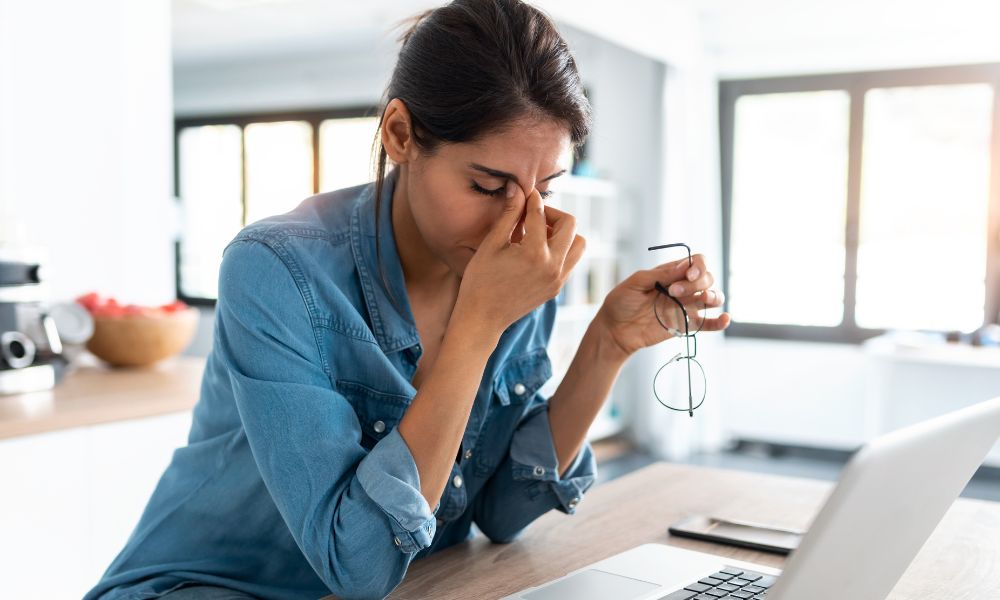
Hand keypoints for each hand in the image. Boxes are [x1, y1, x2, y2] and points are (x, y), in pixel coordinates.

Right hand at [456, 181, 585, 334]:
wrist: (482, 319)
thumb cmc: (480, 281)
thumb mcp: (491, 244)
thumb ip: (509, 215)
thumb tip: (517, 188)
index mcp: (534, 253)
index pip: (540, 214)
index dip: (531, 199)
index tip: (525, 193)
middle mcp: (553, 266)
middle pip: (570, 225)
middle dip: (552, 214)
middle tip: (532, 216)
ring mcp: (558, 279)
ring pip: (578, 244)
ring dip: (563, 233)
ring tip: (539, 234)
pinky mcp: (557, 288)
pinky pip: (571, 261)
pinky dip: (561, 249)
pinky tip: (538, 250)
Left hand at [594, 254, 729, 357]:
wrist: (614, 330)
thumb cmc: (621, 302)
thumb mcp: (636, 283)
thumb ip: (660, 274)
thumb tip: (684, 266)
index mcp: (671, 272)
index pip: (697, 263)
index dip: (698, 266)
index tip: (688, 274)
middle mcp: (683, 287)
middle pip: (707, 278)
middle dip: (696, 282)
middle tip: (674, 292)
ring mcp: (686, 306)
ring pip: (713, 297)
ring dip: (713, 296)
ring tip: (703, 299)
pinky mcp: (686, 325)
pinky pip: (709, 323)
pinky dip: (720, 321)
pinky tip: (724, 319)